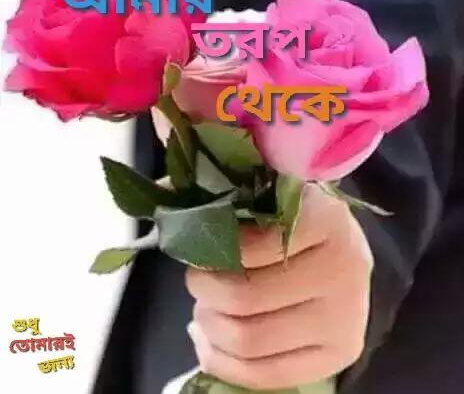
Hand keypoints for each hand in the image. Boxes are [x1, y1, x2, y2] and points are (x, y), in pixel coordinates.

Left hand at [186, 184, 373, 389]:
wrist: (345, 256)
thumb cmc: (298, 222)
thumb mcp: (270, 194)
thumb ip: (225, 193)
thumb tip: (164, 194)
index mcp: (326, 221)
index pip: (249, 246)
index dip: (212, 248)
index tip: (199, 244)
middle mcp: (343, 273)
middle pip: (243, 298)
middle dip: (204, 289)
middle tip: (197, 277)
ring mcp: (344, 322)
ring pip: (248, 341)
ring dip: (210, 325)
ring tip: (207, 306)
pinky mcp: (337, 357)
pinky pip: (263, 375)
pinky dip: (221, 360)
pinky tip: (209, 339)